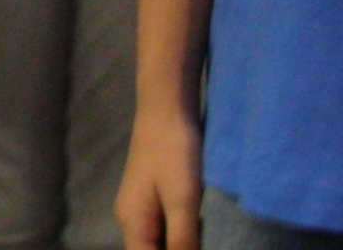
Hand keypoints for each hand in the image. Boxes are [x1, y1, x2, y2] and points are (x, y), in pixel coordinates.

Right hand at [118, 107, 201, 249]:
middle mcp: (132, 219)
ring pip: (161, 243)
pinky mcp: (156, 197)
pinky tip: (204, 231)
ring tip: (209, 240)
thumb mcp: (183, 201)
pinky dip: (185, 236)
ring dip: (183, 247)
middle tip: (209, 244)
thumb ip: (183, 241)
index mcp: (133, 223)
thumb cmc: (174, 152)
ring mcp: (143, 208)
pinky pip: (168, 229)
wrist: (168, 107)